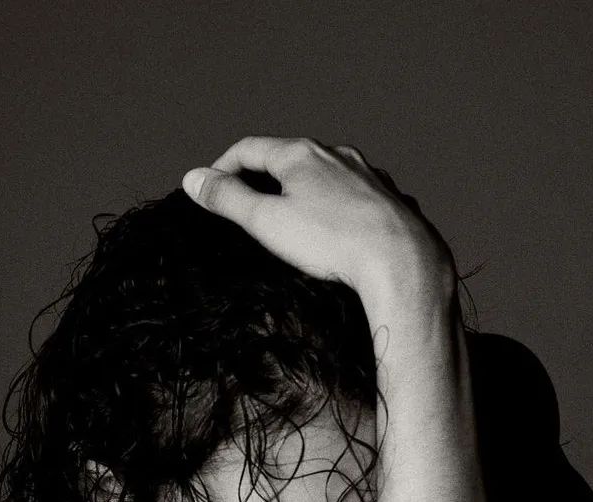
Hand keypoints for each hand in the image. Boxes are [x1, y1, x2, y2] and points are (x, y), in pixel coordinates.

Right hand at [182, 136, 454, 307]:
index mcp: (300, 154)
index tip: (209, 190)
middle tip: (243, 203)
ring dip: (300, 188)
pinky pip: (352, 195)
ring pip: (324, 175)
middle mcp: (335, 155)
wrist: (399, 260)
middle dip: (261, 177)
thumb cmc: (331, 241)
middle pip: (287, 158)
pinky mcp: (387, 199)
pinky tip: (332, 227)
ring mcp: (365, 175)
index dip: (222, 167)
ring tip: (288, 214)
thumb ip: (228, 199)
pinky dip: (332, 205)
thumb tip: (193, 179)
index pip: (249, 149)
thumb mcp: (266, 222)